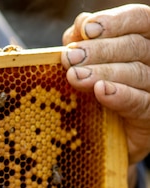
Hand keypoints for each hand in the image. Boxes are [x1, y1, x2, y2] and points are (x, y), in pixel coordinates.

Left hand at [61, 4, 149, 168]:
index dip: (116, 21)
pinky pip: (140, 103)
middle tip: (70, 57)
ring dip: (104, 72)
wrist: (104, 142)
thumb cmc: (94, 97)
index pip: (139, 20)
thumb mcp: (86, 66)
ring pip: (138, 73)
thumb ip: (83, 44)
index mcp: (142, 42)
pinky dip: (120, 95)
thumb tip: (79, 25)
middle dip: (100, 50)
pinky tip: (101, 91)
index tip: (87, 29)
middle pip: (135, 46)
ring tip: (75, 76)